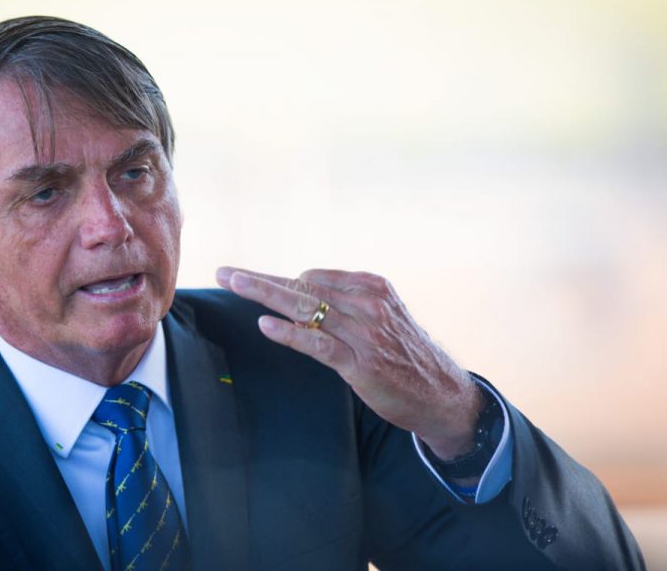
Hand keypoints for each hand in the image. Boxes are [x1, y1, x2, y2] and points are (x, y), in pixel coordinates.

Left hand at [216, 266, 482, 459]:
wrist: (441, 393)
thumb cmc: (402, 354)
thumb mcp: (380, 317)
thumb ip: (343, 305)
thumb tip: (296, 298)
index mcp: (371, 286)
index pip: (311, 277)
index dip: (275, 278)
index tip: (244, 276)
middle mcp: (368, 303)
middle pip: (302, 286)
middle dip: (260, 279)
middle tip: (225, 273)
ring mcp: (365, 332)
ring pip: (306, 307)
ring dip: (265, 295)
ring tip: (234, 286)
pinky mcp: (362, 363)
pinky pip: (319, 343)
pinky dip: (291, 334)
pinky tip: (266, 326)